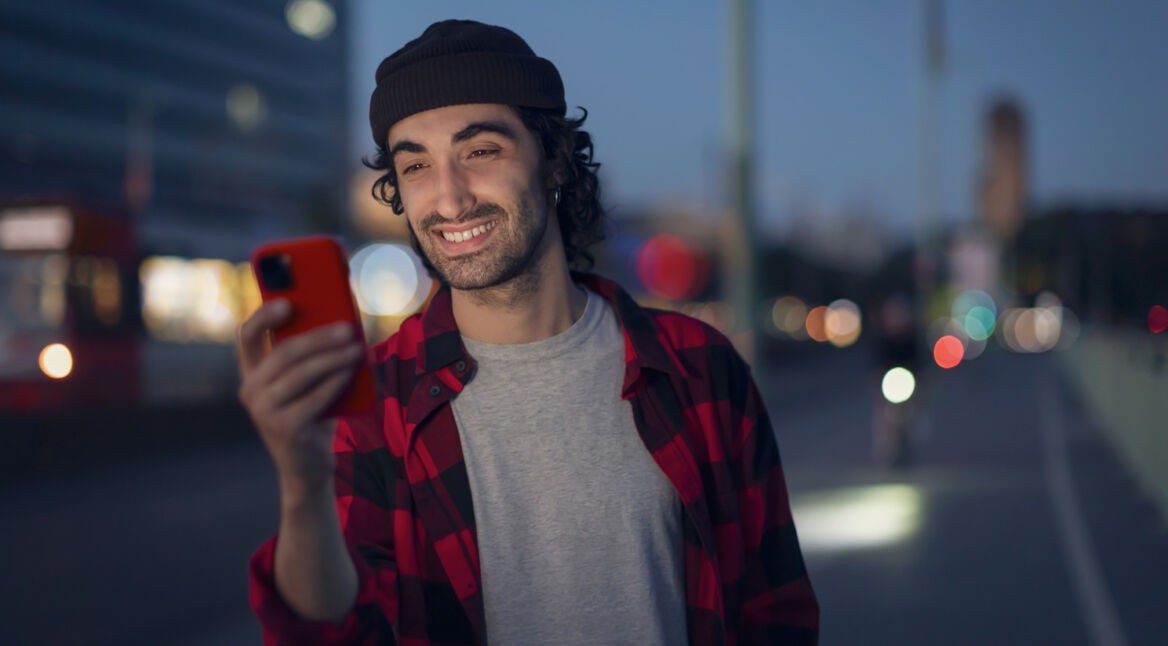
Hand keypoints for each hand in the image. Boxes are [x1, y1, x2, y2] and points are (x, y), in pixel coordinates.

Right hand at [237, 299, 364, 500]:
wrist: (308, 467)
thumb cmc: (312, 416)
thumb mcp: (307, 384)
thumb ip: (312, 357)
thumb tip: (341, 321)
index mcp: (252, 373)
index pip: (246, 336)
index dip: (264, 316)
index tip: (288, 302)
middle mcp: (250, 390)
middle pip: (283, 352)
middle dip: (318, 337)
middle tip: (346, 328)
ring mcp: (264, 411)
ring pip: (301, 373)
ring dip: (332, 357)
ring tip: (356, 347)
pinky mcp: (284, 428)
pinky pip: (315, 397)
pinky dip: (335, 381)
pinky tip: (352, 370)